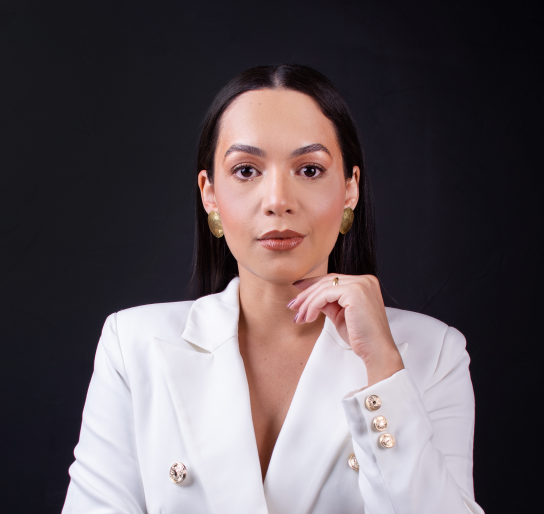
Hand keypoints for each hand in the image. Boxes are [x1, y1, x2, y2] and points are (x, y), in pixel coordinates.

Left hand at [288, 274, 403, 385]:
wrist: (376, 351)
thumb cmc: (361, 337)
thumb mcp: (340, 315)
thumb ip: (328, 303)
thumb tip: (310, 299)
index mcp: (364, 283)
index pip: (333, 279)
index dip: (313, 284)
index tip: (297, 291)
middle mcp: (364, 280)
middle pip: (327, 281)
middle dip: (306, 294)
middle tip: (292, 306)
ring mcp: (361, 284)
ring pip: (324, 287)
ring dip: (307, 303)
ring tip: (298, 317)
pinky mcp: (354, 292)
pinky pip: (325, 295)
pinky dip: (313, 306)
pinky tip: (308, 318)